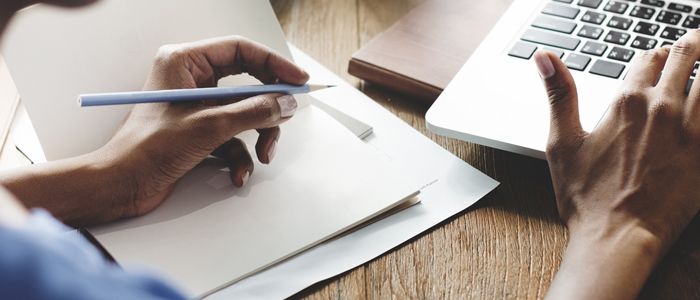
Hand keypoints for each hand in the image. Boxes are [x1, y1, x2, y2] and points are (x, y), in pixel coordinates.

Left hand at [99, 36, 308, 217]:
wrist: (122, 185)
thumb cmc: (146, 149)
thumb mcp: (209, 127)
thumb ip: (253, 112)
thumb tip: (284, 103)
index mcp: (184, 62)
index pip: (240, 50)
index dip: (274, 63)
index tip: (297, 79)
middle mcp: (190, 80)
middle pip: (247, 83)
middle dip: (267, 107)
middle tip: (286, 115)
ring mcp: (196, 107)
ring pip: (244, 113)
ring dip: (258, 136)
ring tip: (263, 154)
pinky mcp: (198, 131)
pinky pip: (233, 137)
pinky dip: (240, 156)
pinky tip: (237, 174)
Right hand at [536, 30, 699, 299]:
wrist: (619, 237)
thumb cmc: (586, 197)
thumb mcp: (562, 142)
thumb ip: (559, 93)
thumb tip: (544, 56)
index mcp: (626, 102)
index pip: (647, 58)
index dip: (651, 56)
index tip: (654, 61)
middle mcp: (663, 107)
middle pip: (686, 55)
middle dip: (689, 47)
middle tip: (693, 45)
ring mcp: (691, 128)